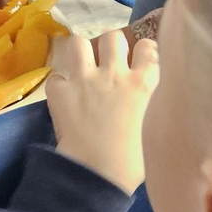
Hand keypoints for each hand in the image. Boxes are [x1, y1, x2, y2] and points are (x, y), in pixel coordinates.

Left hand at [46, 31, 158, 192]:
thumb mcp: (155, 130)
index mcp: (143, 85)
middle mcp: (114, 74)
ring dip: (80, 53)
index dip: (145, 50)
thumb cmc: (135, 161)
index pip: (149, 48)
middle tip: (109, 59)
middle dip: (111, 44)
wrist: (98, 174)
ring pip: (78, 43)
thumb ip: (151, 108)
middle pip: (113, 37)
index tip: (142, 57)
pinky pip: (55, 77)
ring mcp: (84, 79)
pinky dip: (58, 85)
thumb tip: (150, 106)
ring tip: (82, 67)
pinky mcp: (60, 91)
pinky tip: (63, 96)